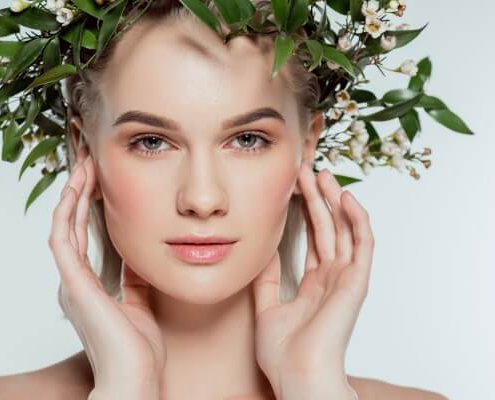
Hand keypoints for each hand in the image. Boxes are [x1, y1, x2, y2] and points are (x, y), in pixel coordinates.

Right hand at [48, 147, 165, 397]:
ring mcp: (70, 282)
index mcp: (87, 287)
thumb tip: (139, 259)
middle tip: (87, 163)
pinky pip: (63, 239)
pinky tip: (77, 188)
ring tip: (83, 164)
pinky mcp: (73, 284)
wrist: (133, 380)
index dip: (86, 208)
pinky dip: (67, 212)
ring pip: (62, 226)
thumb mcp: (140, 306)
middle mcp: (73, 282)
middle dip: (77, 192)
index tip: (99, 183)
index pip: (82, 237)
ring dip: (71, 194)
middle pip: (68, 225)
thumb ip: (134, 282)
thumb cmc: (137, 353)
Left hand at [253, 163, 373, 398]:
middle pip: (327, 229)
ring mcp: (346, 279)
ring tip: (322, 174)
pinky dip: (357, 220)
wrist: (296, 375)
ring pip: (344, 230)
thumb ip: (267, 279)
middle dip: (318, 198)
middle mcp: (332, 278)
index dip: (306, 213)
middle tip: (307, 171)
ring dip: (335, 201)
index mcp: (314, 284)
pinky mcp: (356, 282)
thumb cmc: (282, 353)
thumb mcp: (266, 307)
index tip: (294, 188)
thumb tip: (263, 252)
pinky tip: (346, 198)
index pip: (313, 239)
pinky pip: (362, 245)